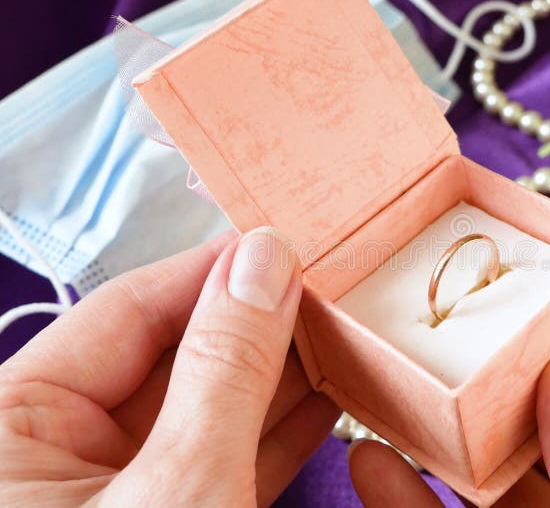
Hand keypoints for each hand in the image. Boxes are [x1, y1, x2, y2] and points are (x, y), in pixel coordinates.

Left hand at [0, 228, 338, 505]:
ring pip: (204, 411)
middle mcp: (57, 456)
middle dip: (254, 325)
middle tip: (322, 291)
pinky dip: (274, 436)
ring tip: (336, 337)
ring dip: (276, 378)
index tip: (281, 247)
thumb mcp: (180, 485)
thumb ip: (224, 370)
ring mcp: (118, 495)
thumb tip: (264, 262)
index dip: (211, 273)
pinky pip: (222, 462)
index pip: (125, 313)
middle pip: (170, 358)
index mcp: (13, 428)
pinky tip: (323, 400)